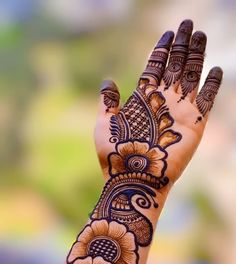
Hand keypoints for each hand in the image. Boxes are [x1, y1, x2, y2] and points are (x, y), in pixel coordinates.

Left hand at [95, 19, 222, 189]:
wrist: (133, 178)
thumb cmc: (115, 154)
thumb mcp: (105, 124)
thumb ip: (108, 103)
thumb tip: (107, 81)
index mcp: (143, 99)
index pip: (155, 66)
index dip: (162, 49)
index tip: (167, 33)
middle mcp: (163, 101)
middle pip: (175, 66)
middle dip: (182, 45)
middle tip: (188, 23)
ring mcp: (180, 111)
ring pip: (192, 76)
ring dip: (197, 55)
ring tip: (201, 35)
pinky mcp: (195, 123)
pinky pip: (207, 99)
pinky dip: (213, 85)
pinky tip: (216, 69)